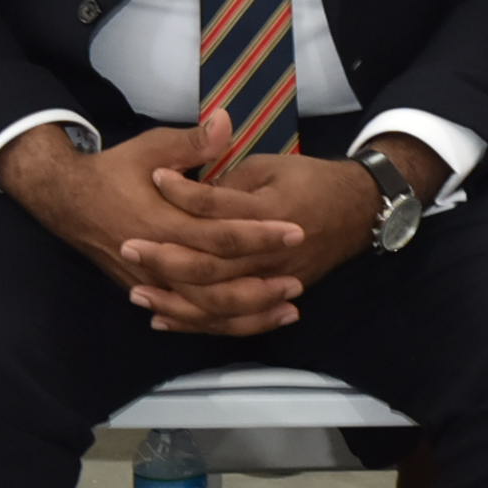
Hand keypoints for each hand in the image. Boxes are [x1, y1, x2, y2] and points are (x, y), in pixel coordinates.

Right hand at [0, 112, 307, 331]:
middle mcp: (158, 260)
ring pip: (205, 310)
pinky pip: (189, 318)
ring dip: (248, 313)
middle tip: (299, 280)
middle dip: (261, 285)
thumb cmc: (115, 170)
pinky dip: (220, 324)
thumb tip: (227, 120)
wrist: (67, 201)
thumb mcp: (152, 147)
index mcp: (163, 222)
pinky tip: (250, 322)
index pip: (221, 235)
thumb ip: (192, 142)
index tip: (296, 230)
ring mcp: (151, 282)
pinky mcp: (149, 292)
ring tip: (287, 309)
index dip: (260, 234)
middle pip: (217, 285)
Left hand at [137, 112, 393, 334]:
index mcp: (272, 213)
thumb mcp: (271, 164)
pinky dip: (197, 323)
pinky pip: (232, 320)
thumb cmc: (311, 180)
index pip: (218, 207)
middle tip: (128, 247)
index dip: (184, 192)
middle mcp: (272, 254)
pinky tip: (164, 320)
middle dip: (167, 259)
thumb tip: (190, 183)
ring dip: (175, 301)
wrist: (359, 208)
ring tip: (138, 295)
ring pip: (218, 301)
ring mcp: (275, 280)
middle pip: (211, 265)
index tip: (155, 177)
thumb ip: (230, 174)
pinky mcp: (275, 297)